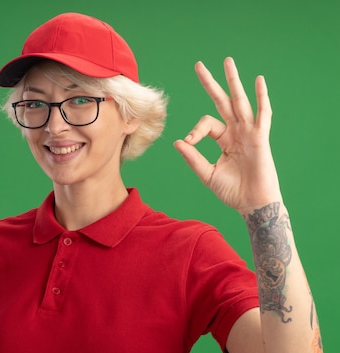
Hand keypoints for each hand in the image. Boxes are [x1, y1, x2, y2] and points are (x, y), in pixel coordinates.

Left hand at [174, 57, 282, 214]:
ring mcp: (249, 133)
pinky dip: (261, 98)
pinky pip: (262, 114)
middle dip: (211, 84)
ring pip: (240, 101)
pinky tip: (259, 81)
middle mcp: (236, 132)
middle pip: (222, 102)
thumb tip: (177, 142)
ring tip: (227, 61)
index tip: (188, 143)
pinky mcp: (260, 138)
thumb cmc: (232, 191)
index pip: (206, 124)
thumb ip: (193, 158)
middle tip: (198, 65)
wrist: (252, 204)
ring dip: (233, 81)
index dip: (194, 130)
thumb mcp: (207, 174)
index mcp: (223, 140)